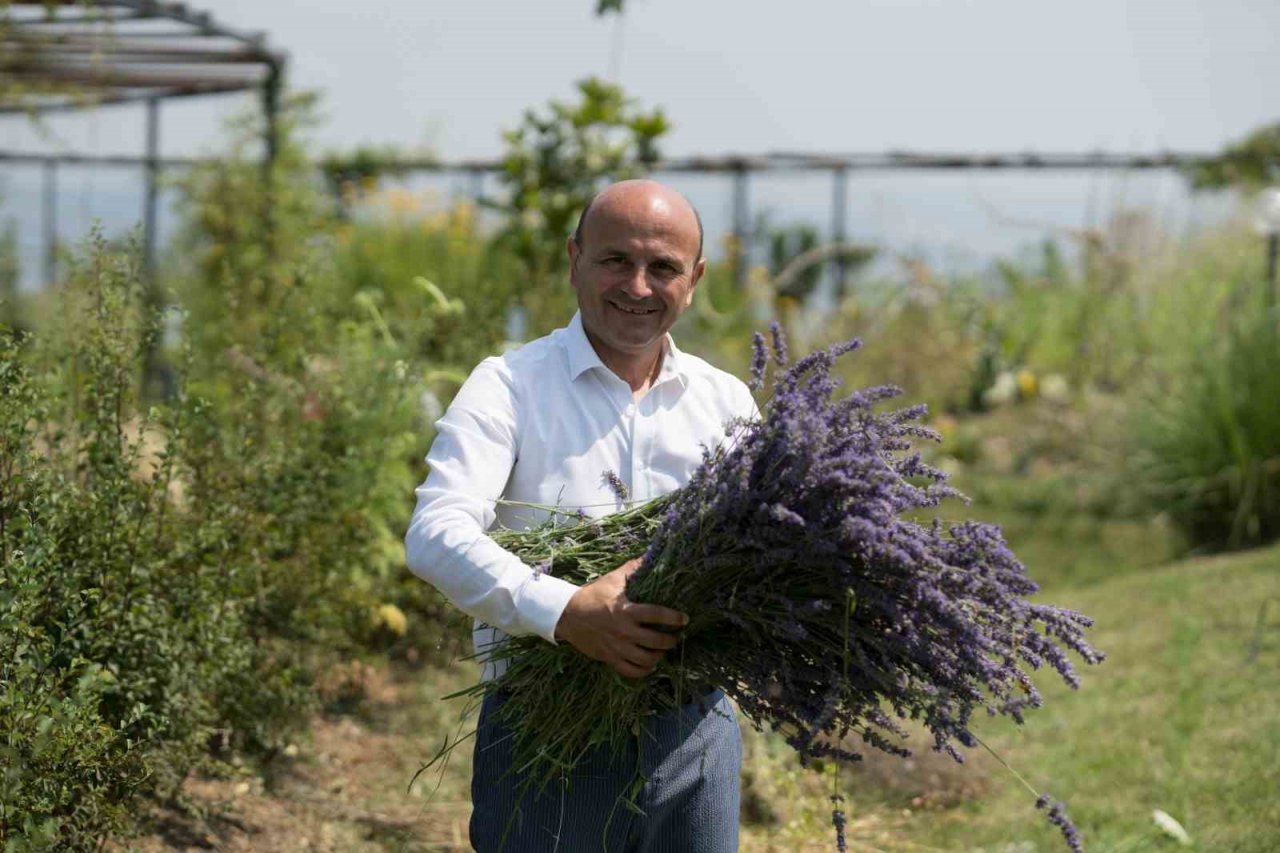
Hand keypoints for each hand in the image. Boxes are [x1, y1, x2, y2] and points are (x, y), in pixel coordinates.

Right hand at [553, 557, 687, 678]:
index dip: (674, 618)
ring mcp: (617, 647)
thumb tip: (651, 556)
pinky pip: (631, 671)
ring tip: (663, 649)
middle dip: (671, 640)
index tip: (684, 619)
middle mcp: (624, 631)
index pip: (657, 615)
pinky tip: (650, 664)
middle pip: (656, 641)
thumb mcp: (612, 579)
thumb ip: (633, 568)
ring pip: (646, 659)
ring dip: (660, 656)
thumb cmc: (593, 595)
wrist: (567, 615)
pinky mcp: (610, 658)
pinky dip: (644, 670)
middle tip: (676, 636)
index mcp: (626, 610)